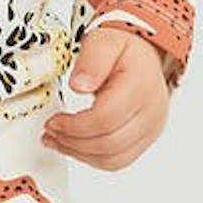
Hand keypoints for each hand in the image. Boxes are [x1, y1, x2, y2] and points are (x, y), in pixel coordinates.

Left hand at [41, 24, 170, 169]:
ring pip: (113, 159)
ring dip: (80, 154)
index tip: (54, 121)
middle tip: (51, 131)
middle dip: (73, 141)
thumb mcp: (103, 42)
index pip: (105, 119)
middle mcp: (151, 112)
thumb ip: (91, 61)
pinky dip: (92, 159)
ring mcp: (150, 129)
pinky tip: (75, 147)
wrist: (144, 58)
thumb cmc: (124, 51)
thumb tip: (78, 85)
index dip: (74, 125)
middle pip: (109, 143)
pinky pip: (118, 161)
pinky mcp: (145, 140)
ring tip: (58, 141)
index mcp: (141, 87)